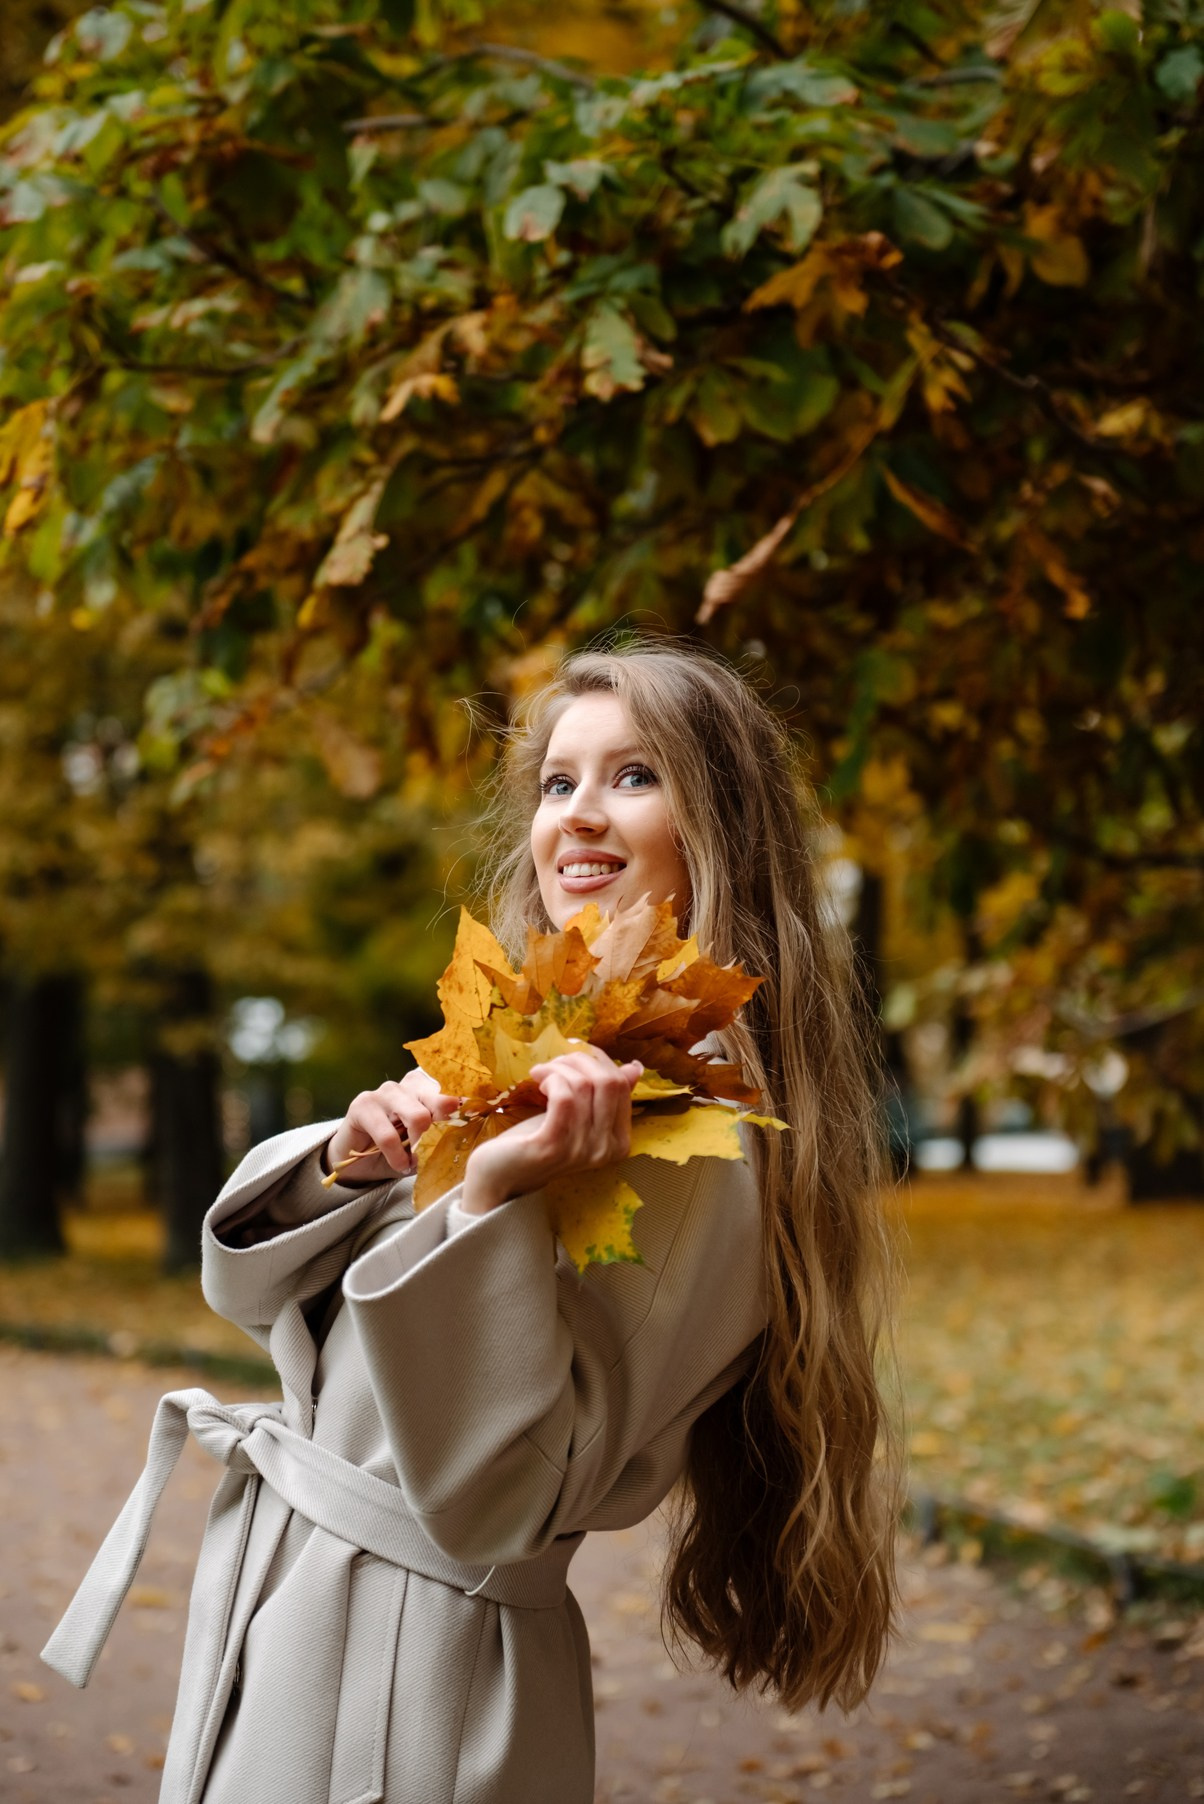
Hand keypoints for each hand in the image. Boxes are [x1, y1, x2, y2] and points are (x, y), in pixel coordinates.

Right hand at [324, 1070, 460, 1187]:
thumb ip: (442, 1135)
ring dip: (418, 1146)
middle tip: (437, 1147)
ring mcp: (384, 1091)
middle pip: (440, 1100)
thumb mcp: (425, 1142)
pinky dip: (397, 1156)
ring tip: (413, 1162)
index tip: (474, 1120)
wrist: (358, 1161)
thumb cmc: (398, 1149)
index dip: (465, 1105)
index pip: (452, 1088)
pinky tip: (399, 1165)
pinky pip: (388, 1135)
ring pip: (417, 1116)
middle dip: (443, 1127)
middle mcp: (408, 1084)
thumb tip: (468, 1138)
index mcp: (427, 1087)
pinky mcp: (362, 1105)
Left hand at [460, 1048, 642, 1215]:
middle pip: (608, 1082)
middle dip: (579, 1060)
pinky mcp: (553, 1146)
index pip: (621, 1087)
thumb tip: (634, 1068)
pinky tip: (539, 1083)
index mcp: (619, 1142)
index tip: (575, 1049)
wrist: (501, 1174)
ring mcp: (581, 1150)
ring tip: (541, 1072)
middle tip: (554, 1062)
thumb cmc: (538, 1139)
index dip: (599, 1060)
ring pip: (584, 1086)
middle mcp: (606, 1150)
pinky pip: (564, 1097)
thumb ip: (605, 1095)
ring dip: (559, 1068)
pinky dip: (551, 1080)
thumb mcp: (577, 1115)